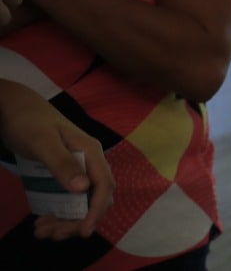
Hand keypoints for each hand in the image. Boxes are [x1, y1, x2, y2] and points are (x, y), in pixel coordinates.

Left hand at [0, 80, 113, 238]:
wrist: (15, 108)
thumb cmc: (29, 122)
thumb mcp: (43, 143)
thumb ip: (63, 164)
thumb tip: (83, 189)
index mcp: (91, 152)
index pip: (104, 185)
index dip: (97, 210)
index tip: (83, 231)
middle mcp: (89, 161)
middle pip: (96, 197)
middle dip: (78, 219)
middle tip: (54, 235)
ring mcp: (78, 167)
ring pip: (82, 200)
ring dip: (67, 219)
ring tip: (43, 231)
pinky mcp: (65, 171)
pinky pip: (69, 197)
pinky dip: (59, 212)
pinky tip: (43, 219)